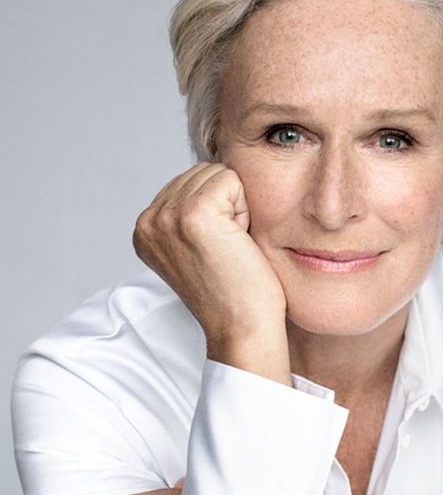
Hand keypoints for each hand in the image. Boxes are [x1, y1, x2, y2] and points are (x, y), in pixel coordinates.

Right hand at [132, 162, 286, 346]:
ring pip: (217, 173)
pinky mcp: (194, 214)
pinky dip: (245, 209)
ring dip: (236, 207)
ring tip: (232, 246)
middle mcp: (148, 221)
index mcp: (145, 229)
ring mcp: (167, 217)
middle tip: (227, 249)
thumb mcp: (197, 247)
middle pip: (202, 172)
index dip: (217, 210)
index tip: (216, 251)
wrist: (243, 328)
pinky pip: (231, 179)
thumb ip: (190, 212)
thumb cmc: (235, 293)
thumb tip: (212, 166)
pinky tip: (238, 242)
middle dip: (226, 205)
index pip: (190, 181)